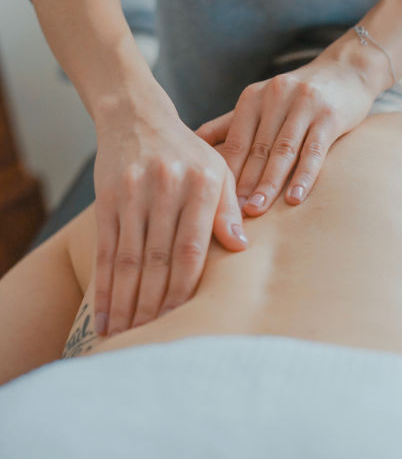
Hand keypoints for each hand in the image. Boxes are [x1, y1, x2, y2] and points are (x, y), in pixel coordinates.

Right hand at [93, 81, 247, 336]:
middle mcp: (167, 188)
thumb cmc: (187, 152)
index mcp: (202, 183)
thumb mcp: (218, 170)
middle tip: (151, 341)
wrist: (137, 117)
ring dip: (126, 303)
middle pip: (158, 259)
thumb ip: (228, 208)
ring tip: (124, 337)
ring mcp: (133, 193)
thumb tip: (241, 248)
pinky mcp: (107, 198)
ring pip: (129, 259)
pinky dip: (104, 286)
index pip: (192, 249)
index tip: (182, 321)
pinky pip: (105, 250)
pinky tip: (104, 314)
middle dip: (153, 305)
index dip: (185, 289)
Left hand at [195, 52, 376, 214]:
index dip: (225, 173)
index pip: (234, 142)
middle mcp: (275, 97)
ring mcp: (303, 105)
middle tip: (231, 214)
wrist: (347, 70)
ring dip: (268, 184)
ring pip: (282, 151)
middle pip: (256, 149)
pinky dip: (304, 176)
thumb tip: (192, 145)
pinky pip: (314, 150)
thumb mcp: (261, 102)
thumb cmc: (297, 95)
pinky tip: (294, 198)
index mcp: (252, 98)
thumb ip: (229, 124)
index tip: (214, 203)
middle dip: (243, 184)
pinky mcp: (330, 115)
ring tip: (256, 210)